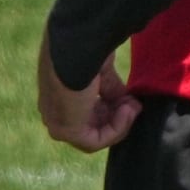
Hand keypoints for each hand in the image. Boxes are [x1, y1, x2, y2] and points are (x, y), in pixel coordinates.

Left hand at [37, 31, 141, 153]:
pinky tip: (127, 110)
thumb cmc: (87, 50)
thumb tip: (127, 102)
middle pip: (93, 126)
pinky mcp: (67, 130)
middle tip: (136, 103)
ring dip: (121, 122)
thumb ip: (111, 89)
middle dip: (119, 116)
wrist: (77, 48)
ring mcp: (58, 123)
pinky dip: (117, 128)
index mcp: (58, 95)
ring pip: (95, 136)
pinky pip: (96, 141)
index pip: (87, 112)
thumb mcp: (102, 71)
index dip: (113, 107)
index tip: (130, 96)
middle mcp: (54, 111)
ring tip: (133, 105)